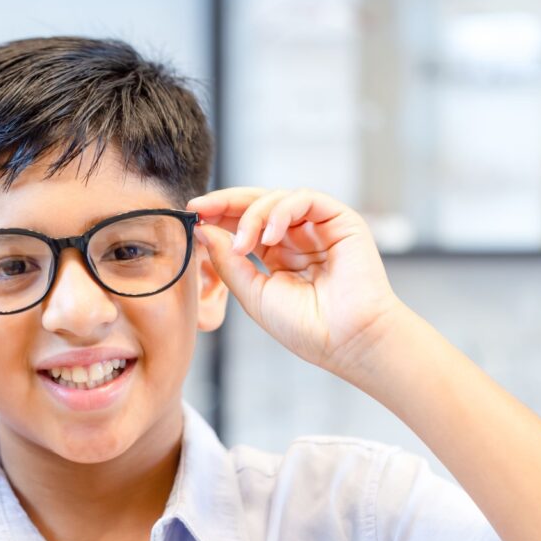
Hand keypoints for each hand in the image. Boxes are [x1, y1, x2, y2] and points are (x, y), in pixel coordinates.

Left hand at [187, 187, 401, 374]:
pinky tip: (268, 236)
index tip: (192, 214)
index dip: (218, 216)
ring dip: (252, 215)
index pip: (244, 224)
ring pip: (277, 199)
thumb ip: (229, 262)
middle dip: (226, 203)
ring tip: (242, 244)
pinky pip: (304, 199)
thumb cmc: (306, 327)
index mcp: (278, 255)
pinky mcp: (340, 220)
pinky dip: (281, 211)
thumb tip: (203, 231)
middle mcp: (298, 237)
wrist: (348, 341)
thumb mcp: (254, 294)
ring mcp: (318, 227)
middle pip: (257, 205)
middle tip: (201, 207)